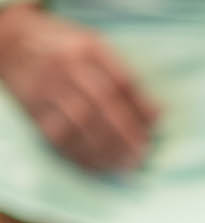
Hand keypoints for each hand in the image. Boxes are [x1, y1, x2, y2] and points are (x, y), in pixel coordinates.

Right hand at [0, 6, 156, 170]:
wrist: (11, 42)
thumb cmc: (65, 49)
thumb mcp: (96, 49)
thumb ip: (127, 79)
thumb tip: (159, 116)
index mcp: (87, 49)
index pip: (120, 81)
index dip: (140, 108)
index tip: (156, 128)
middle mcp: (65, 67)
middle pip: (101, 103)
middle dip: (126, 133)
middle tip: (143, 154)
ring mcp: (47, 87)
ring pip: (80, 122)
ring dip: (107, 148)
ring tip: (128, 165)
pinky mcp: (33, 108)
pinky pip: (59, 136)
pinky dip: (83, 155)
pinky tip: (101, 165)